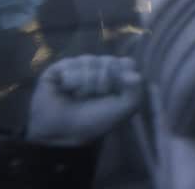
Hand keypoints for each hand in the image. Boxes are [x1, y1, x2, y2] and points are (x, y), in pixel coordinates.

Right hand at [26, 55, 143, 146]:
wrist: (65, 133)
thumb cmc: (96, 120)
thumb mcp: (123, 109)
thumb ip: (135, 92)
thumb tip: (133, 76)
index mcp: (117, 73)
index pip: (127, 63)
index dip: (121, 80)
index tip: (114, 96)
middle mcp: (99, 66)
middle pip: (109, 61)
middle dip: (103, 83)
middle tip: (95, 98)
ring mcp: (79, 65)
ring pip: (89, 61)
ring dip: (86, 85)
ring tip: (79, 97)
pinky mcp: (59, 68)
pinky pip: (70, 64)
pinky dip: (71, 81)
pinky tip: (66, 91)